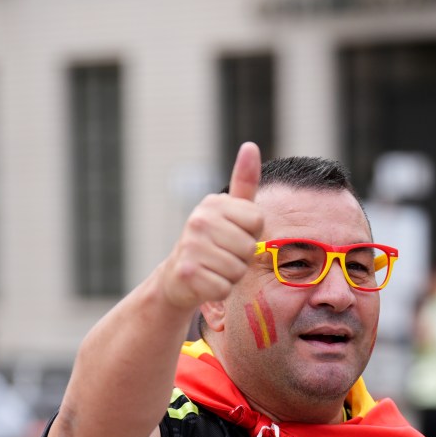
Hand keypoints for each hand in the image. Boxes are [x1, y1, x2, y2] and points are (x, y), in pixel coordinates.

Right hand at [160, 141, 263, 311]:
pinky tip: (205, 283)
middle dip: (241, 258)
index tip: (233, 236)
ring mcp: (191, 246)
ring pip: (238, 270)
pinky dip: (219, 291)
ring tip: (214, 269)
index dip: (250, 234)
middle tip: (222, 256)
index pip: (257, 221)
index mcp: (213, 204)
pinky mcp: (188, 274)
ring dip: (230, 276)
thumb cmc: (212, 243)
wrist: (178, 277)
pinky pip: (224, 288)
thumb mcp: (229, 213)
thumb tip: (250, 146)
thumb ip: (244, 183)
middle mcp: (199, 220)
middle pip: (249, 248)